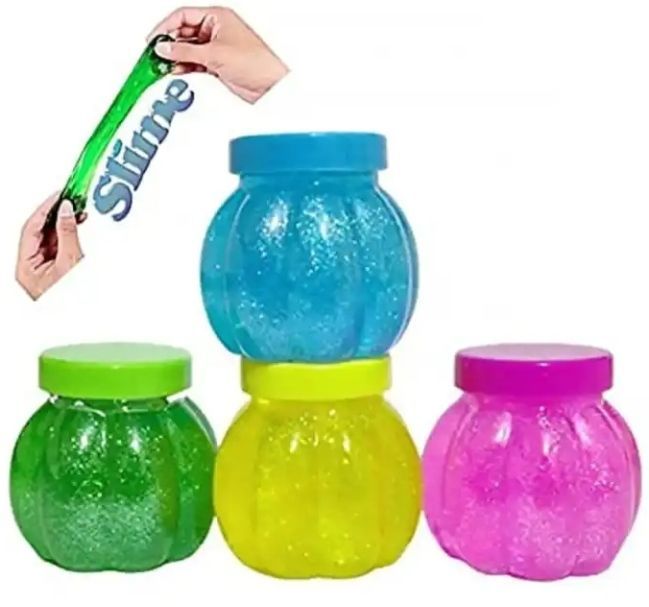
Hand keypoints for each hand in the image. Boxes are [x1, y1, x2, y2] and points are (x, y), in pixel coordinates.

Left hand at [16, 194, 84, 299]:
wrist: (81, 324)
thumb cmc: (72, 302)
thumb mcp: (71, 262)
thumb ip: (68, 233)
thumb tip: (66, 210)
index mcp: (26, 267)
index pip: (30, 228)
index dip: (45, 209)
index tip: (60, 195)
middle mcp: (31, 268)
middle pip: (39, 232)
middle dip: (55, 214)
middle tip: (70, 197)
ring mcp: (43, 270)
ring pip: (50, 238)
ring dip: (64, 223)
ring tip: (77, 210)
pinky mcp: (56, 273)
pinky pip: (59, 247)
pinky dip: (68, 234)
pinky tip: (77, 225)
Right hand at [148, 6, 287, 102]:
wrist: (272, 86)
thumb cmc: (256, 63)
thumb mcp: (214, 54)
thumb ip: (186, 52)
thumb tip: (164, 48)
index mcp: (218, 17)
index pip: (183, 16)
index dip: (165, 27)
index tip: (153, 40)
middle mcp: (217, 30)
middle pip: (184, 33)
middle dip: (169, 44)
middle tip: (155, 55)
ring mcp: (217, 48)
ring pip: (189, 50)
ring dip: (175, 58)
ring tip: (163, 66)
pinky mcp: (218, 65)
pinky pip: (195, 63)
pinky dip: (185, 67)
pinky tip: (176, 71)